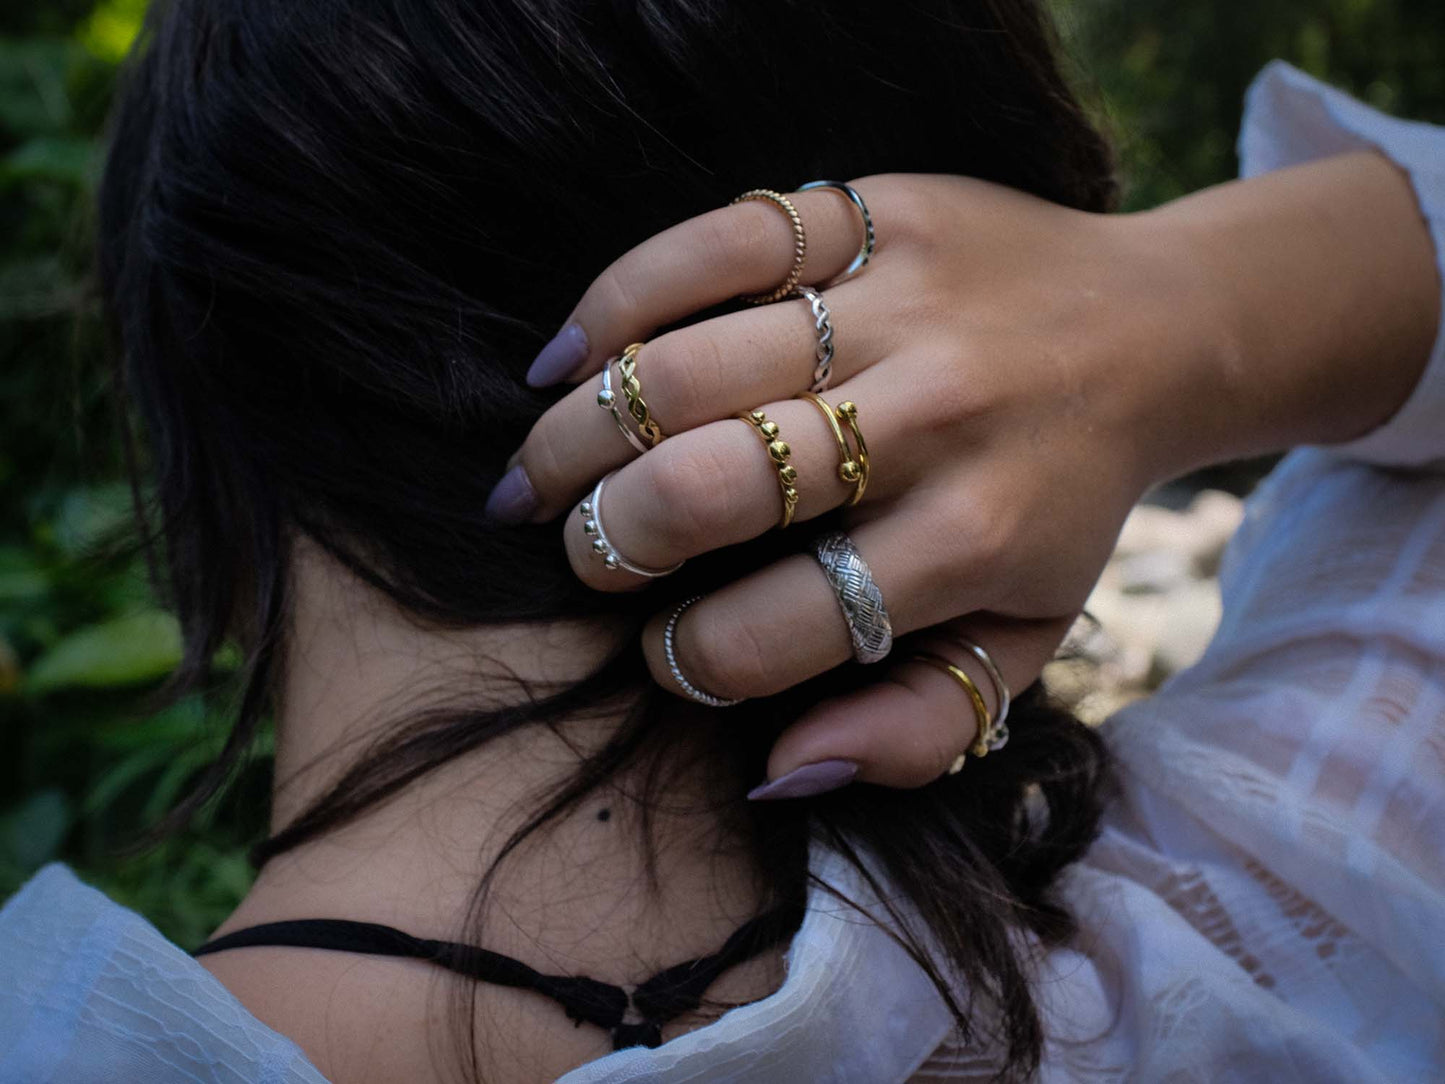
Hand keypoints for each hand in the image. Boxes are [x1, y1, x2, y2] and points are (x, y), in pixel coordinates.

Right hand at [493, 157, 1437, 794]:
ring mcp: (894, 304)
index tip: (667, 652)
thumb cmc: (1064, 501)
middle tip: (583, 560)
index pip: (767, 631)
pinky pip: (708, 244)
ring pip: (680, 369)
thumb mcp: (1027, 637)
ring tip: (536, 480)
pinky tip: (567, 363)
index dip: (686, 662)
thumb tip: (781, 770)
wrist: (1150, 328)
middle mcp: (929, 420)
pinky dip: (614, 303)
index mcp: (968, 542)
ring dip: (575, 438)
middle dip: (604, 546)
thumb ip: (919, 727)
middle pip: (702, 491)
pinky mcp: (869, 210)